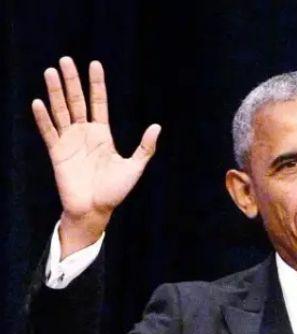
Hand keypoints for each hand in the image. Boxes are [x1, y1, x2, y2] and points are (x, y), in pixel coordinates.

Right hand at [31, 57, 160, 256]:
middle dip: (72, 80)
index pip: (98, 102)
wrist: (95, 209)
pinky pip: (48, 132)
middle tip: (65, 59)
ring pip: (60, 111)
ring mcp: (69, 141)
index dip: (97, 84)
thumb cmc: (115, 191)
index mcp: (102, 134)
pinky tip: (38, 102)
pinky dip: (43, 118)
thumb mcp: (134, 167)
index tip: (94, 64)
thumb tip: (157, 126)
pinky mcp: (56, 152)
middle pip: (76, 101)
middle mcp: (84, 133)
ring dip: (55, 92)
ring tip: (50, 72)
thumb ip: (145, 147)